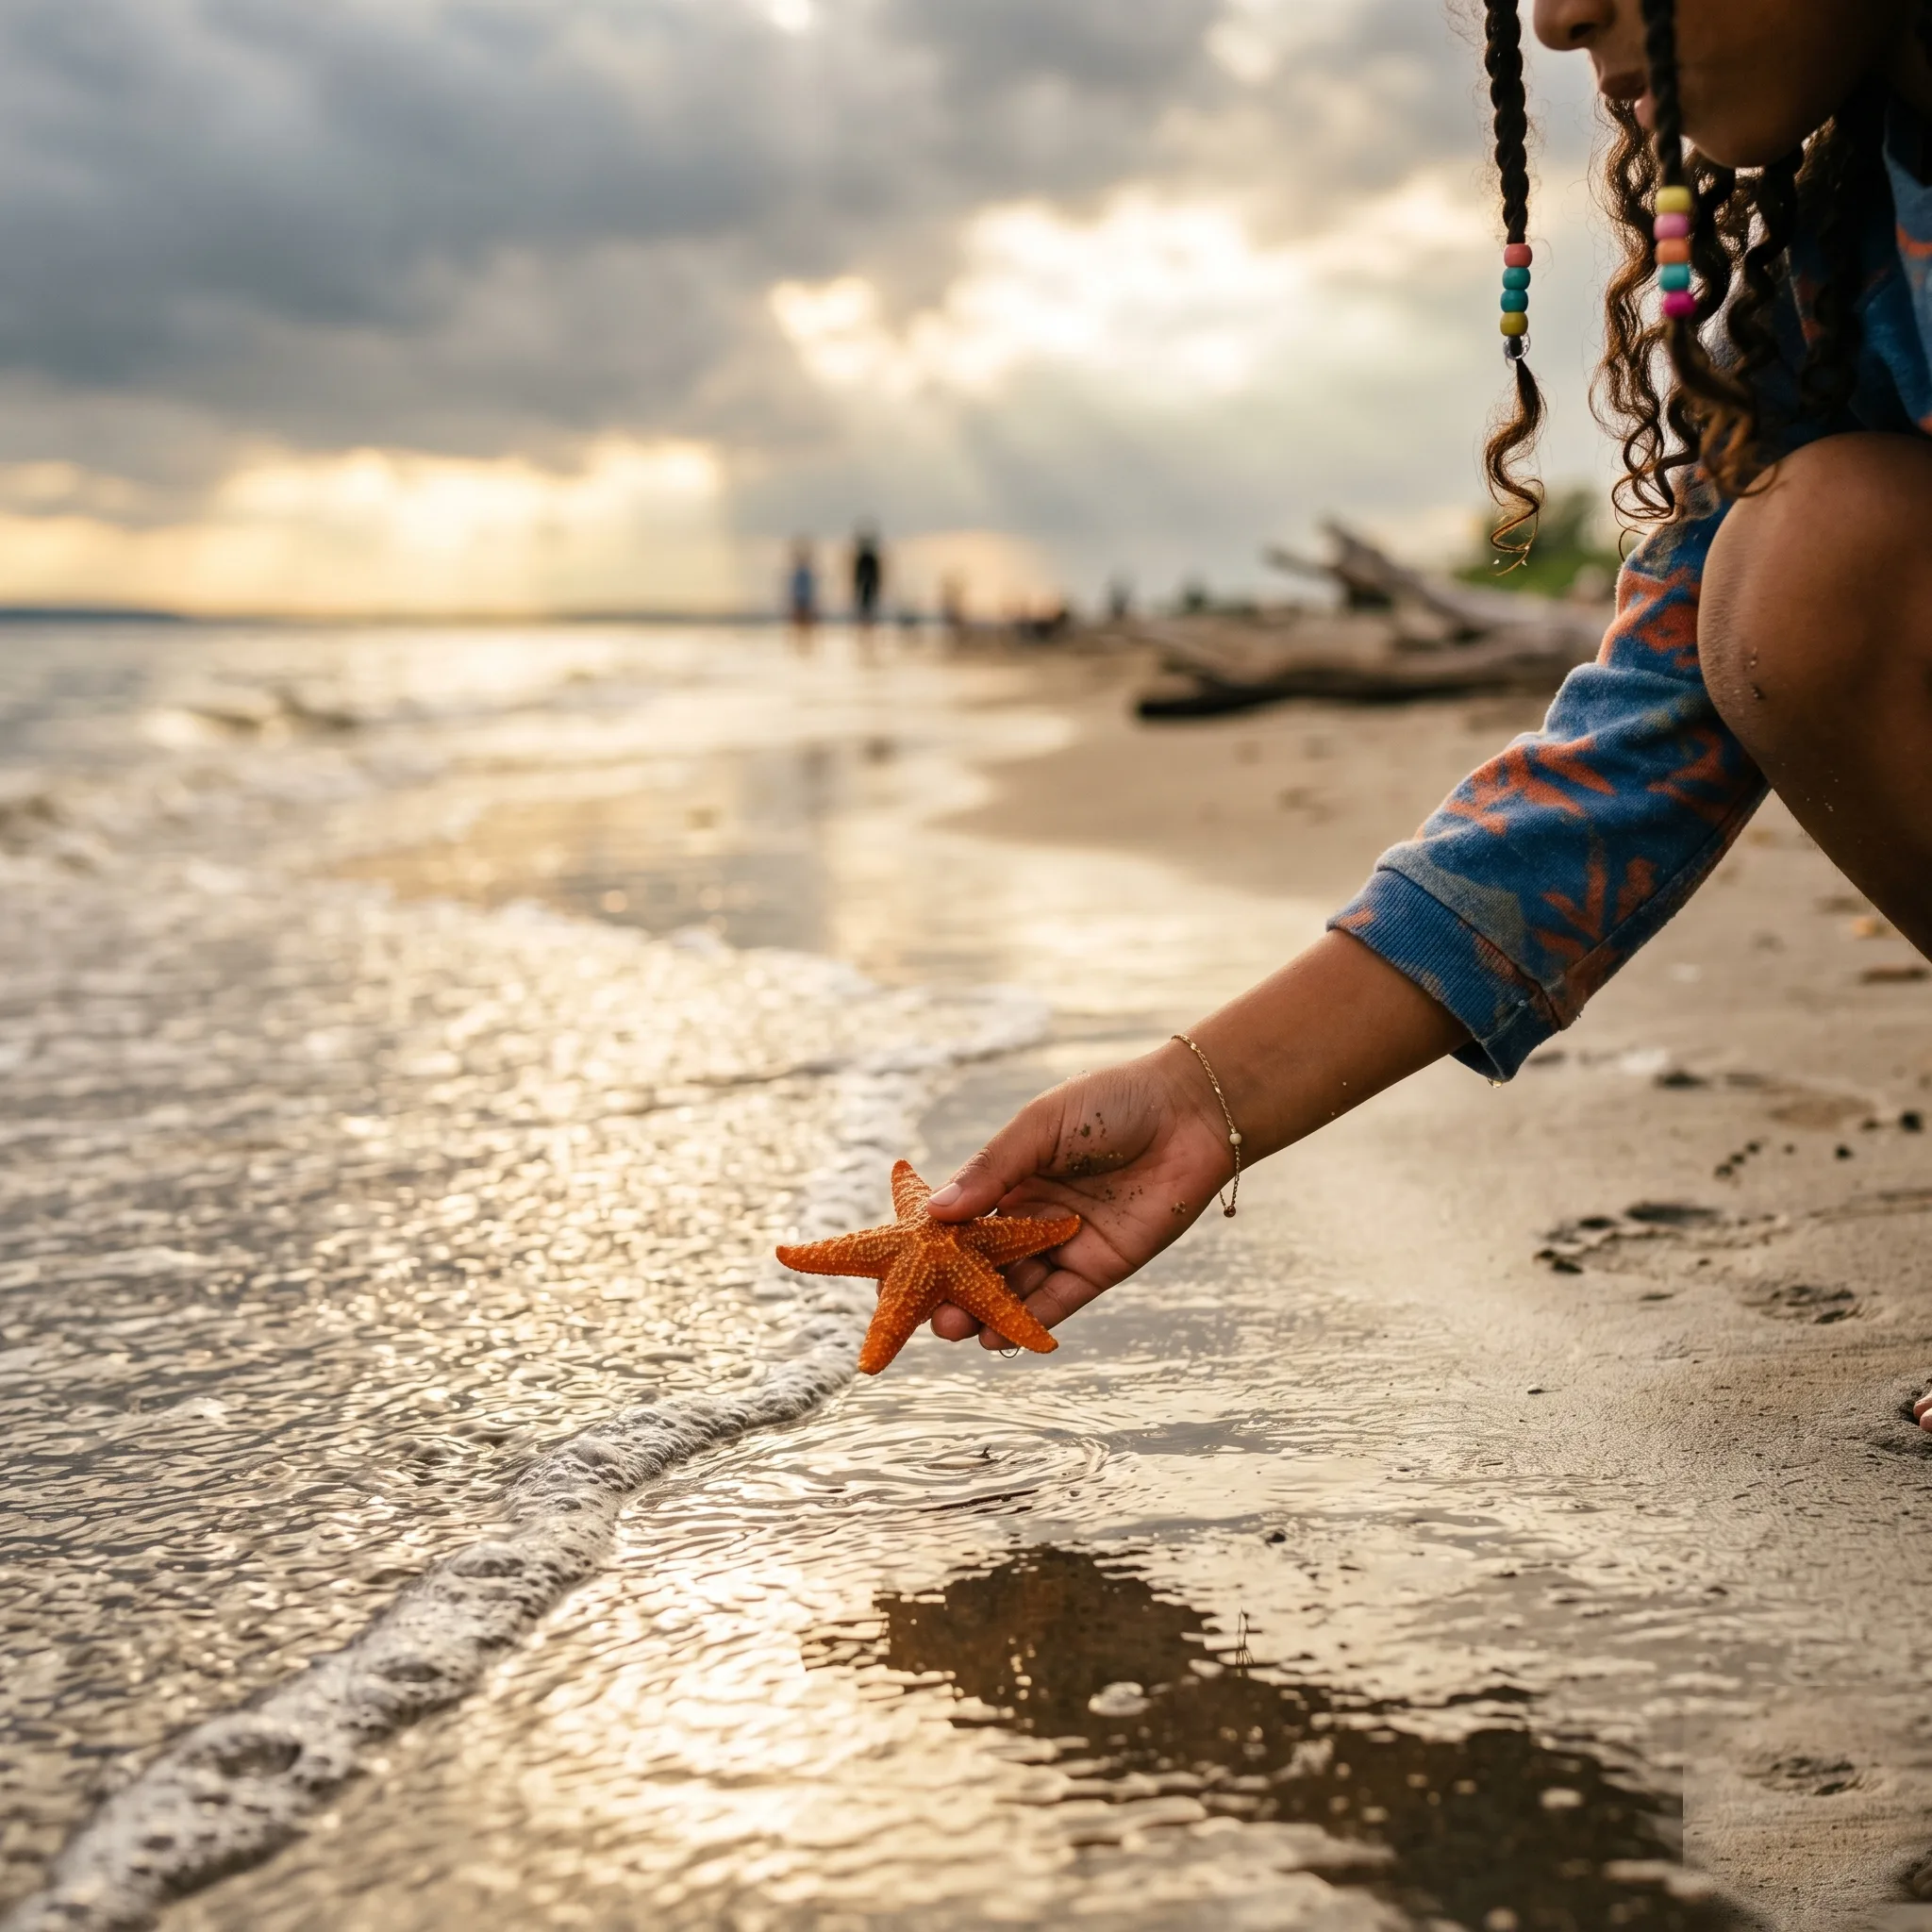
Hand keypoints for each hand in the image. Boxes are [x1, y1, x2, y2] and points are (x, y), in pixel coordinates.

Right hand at [922, 1041, 1233, 1347]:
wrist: (1189, 1112)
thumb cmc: (1111, 1103)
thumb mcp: (1040, 1127)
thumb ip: (992, 1170)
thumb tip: (935, 1212)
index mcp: (1013, 1176)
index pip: (962, 1218)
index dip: (933, 1244)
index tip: (900, 1267)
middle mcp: (1034, 1215)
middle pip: (984, 1261)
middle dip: (954, 1288)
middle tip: (925, 1311)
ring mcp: (1066, 1243)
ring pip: (1017, 1286)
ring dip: (984, 1310)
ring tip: (952, 1329)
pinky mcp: (1102, 1265)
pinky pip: (1059, 1299)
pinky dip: (1030, 1319)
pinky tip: (997, 1335)